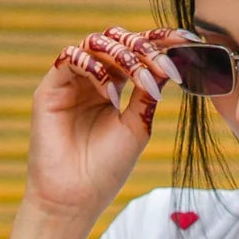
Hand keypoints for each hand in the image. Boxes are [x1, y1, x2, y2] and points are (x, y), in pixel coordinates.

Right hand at [25, 25, 197, 221]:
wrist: (76, 199)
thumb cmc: (106, 168)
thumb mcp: (138, 125)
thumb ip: (148, 91)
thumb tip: (170, 60)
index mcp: (114, 86)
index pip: (137, 52)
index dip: (161, 41)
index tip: (188, 40)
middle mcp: (92, 79)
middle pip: (118, 41)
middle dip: (144, 47)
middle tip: (165, 65)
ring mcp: (71, 81)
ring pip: (96, 44)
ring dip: (123, 56)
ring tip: (142, 78)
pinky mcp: (50, 89)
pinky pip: (71, 58)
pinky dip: (95, 69)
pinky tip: (111, 95)